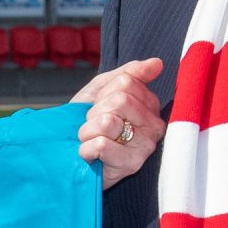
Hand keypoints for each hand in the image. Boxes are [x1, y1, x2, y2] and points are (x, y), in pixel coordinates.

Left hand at [72, 57, 166, 189]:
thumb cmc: (89, 121)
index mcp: (150, 105)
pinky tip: (91, 156)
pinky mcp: (132, 165)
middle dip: (94, 113)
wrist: (70, 154)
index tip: (100, 107)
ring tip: (92, 140)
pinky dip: (86, 150)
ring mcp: (146, 146)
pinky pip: (101, 145)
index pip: (126, 82)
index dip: (103, 94)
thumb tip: (157, 63)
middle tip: (95, 126)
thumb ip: (129, 74)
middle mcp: (155, 125)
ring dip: (88, 131)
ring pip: (108, 122)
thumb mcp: (103, 90)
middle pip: (119, 101)